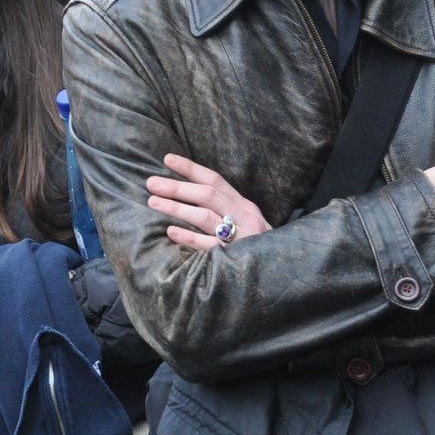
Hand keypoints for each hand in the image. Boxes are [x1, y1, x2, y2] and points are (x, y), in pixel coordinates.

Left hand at [147, 153, 272, 250]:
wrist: (284, 275)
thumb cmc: (255, 247)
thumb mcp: (244, 223)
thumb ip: (222, 209)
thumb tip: (186, 194)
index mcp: (244, 206)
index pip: (216, 181)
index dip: (191, 169)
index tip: (167, 159)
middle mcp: (245, 218)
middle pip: (208, 195)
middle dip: (177, 187)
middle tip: (151, 183)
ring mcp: (242, 238)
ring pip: (206, 217)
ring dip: (177, 208)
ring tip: (153, 202)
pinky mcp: (236, 259)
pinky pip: (210, 246)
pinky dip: (190, 237)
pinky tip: (171, 232)